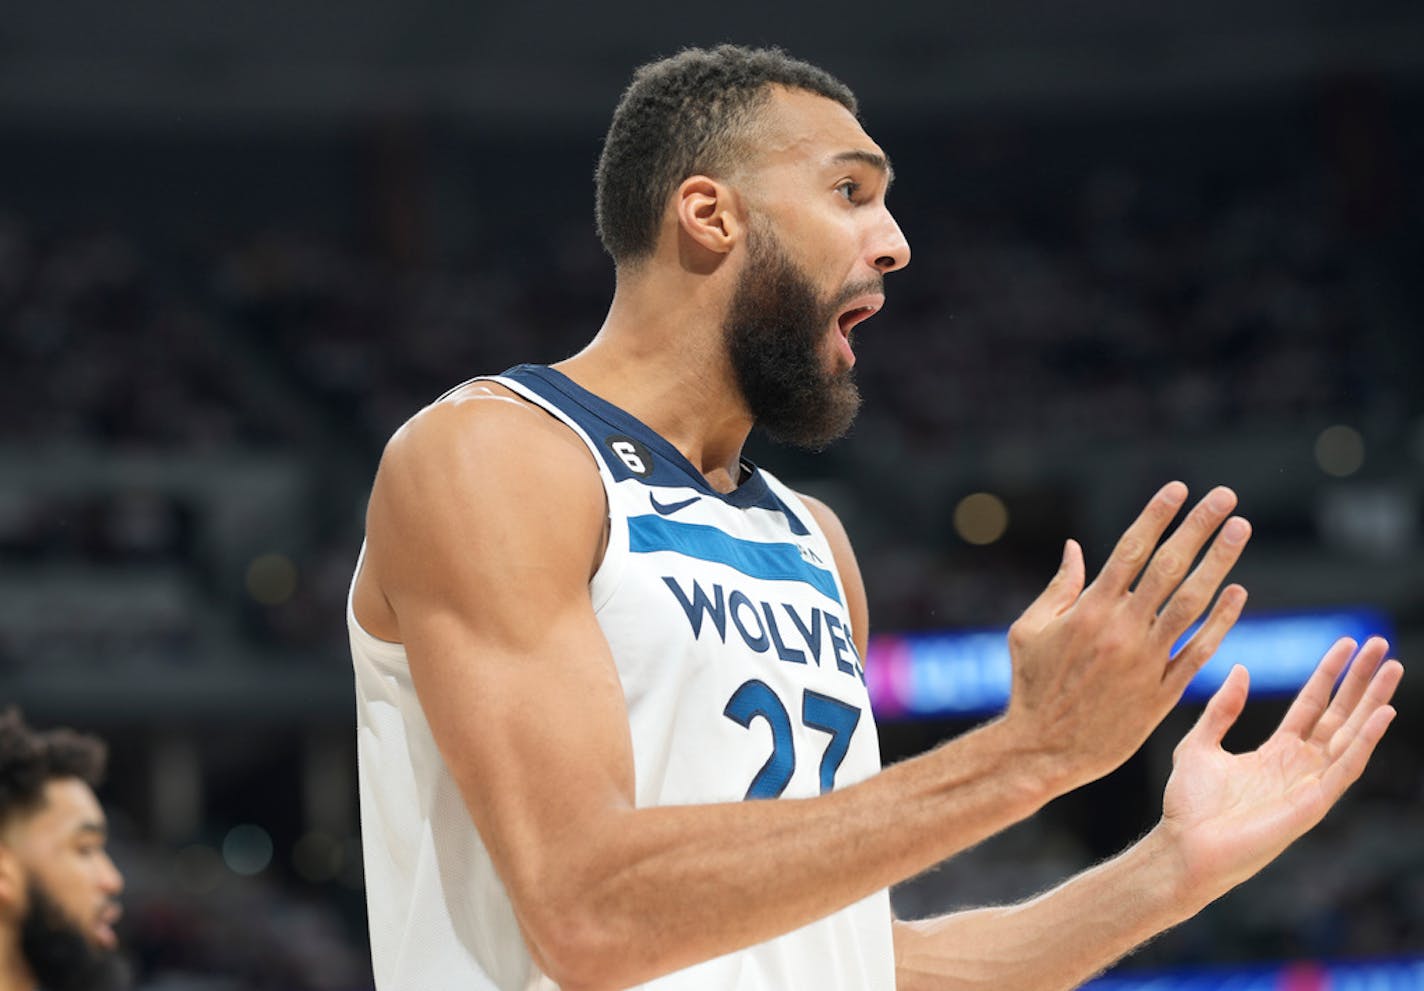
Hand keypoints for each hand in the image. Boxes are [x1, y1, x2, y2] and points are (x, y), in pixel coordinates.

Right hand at [1004, 482, 1250, 789]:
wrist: (1044, 750)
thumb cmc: (1030, 687)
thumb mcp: (1028, 630)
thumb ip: (1058, 588)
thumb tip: (1075, 548)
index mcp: (1089, 610)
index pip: (1130, 551)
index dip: (1156, 516)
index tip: (1179, 488)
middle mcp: (1123, 630)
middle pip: (1169, 568)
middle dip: (1199, 527)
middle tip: (1225, 497)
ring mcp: (1146, 661)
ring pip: (1192, 603)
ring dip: (1220, 563)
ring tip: (1240, 529)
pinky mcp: (1162, 692)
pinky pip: (1199, 651)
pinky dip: (1220, 621)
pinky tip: (1238, 592)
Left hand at [1157, 637, 1401, 908]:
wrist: (1183, 847)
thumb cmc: (1188, 806)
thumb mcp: (1200, 744)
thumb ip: (1222, 709)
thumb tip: (1240, 668)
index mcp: (1276, 752)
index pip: (1312, 705)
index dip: (1330, 675)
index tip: (1347, 643)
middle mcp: (1299, 766)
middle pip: (1339, 715)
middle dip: (1361, 681)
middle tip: (1380, 644)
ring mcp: (1310, 785)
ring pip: (1351, 735)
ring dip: (1373, 702)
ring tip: (1391, 667)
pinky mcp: (1314, 804)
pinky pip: (1347, 768)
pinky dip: (1366, 740)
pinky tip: (1382, 712)